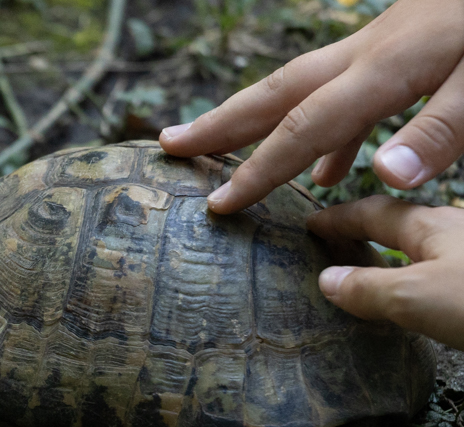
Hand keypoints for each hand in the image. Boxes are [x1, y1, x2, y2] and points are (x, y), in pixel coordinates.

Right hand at [158, 0, 463, 213]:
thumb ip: (443, 128)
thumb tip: (378, 176)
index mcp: (389, 65)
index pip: (304, 126)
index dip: (257, 169)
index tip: (217, 204)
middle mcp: (373, 51)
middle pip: (279, 91)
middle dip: (221, 122)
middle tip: (168, 144)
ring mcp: (388, 45)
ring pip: (303, 88)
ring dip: (258, 122)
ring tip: (222, 153)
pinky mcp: (409, 46)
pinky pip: (347, 94)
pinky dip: (325, 133)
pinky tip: (329, 168)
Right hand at [310, 196, 463, 348]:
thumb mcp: (415, 295)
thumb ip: (368, 287)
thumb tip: (327, 280)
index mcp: (430, 225)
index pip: (372, 212)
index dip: (337, 218)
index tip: (310, 224)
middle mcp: (452, 233)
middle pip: (399, 225)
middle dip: (362, 232)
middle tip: (331, 246)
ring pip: (420, 249)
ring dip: (389, 257)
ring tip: (365, 275)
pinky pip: (437, 272)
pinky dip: (412, 279)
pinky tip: (412, 299)